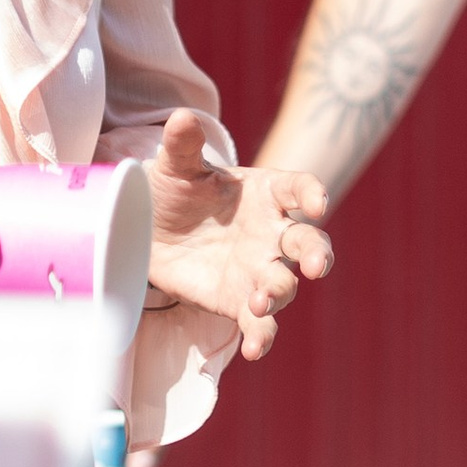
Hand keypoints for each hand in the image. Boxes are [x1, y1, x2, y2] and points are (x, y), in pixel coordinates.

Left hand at [143, 110, 332, 367]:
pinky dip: (261, 338)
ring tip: (258, 301)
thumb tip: (182, 115)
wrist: (148, 230)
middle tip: (316, 266)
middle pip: (309, 244)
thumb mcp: (174, 165)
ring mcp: (259, 269)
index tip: (316, 204)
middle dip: (318, 255)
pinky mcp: (239, 301)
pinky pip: (260, 324)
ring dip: (277, 294)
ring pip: (284, 285)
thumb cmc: (172, 190)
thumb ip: (182, 144)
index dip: (313, 194)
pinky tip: (254, 351)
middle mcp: (272, 233)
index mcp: (266, 193)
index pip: (301, 189)